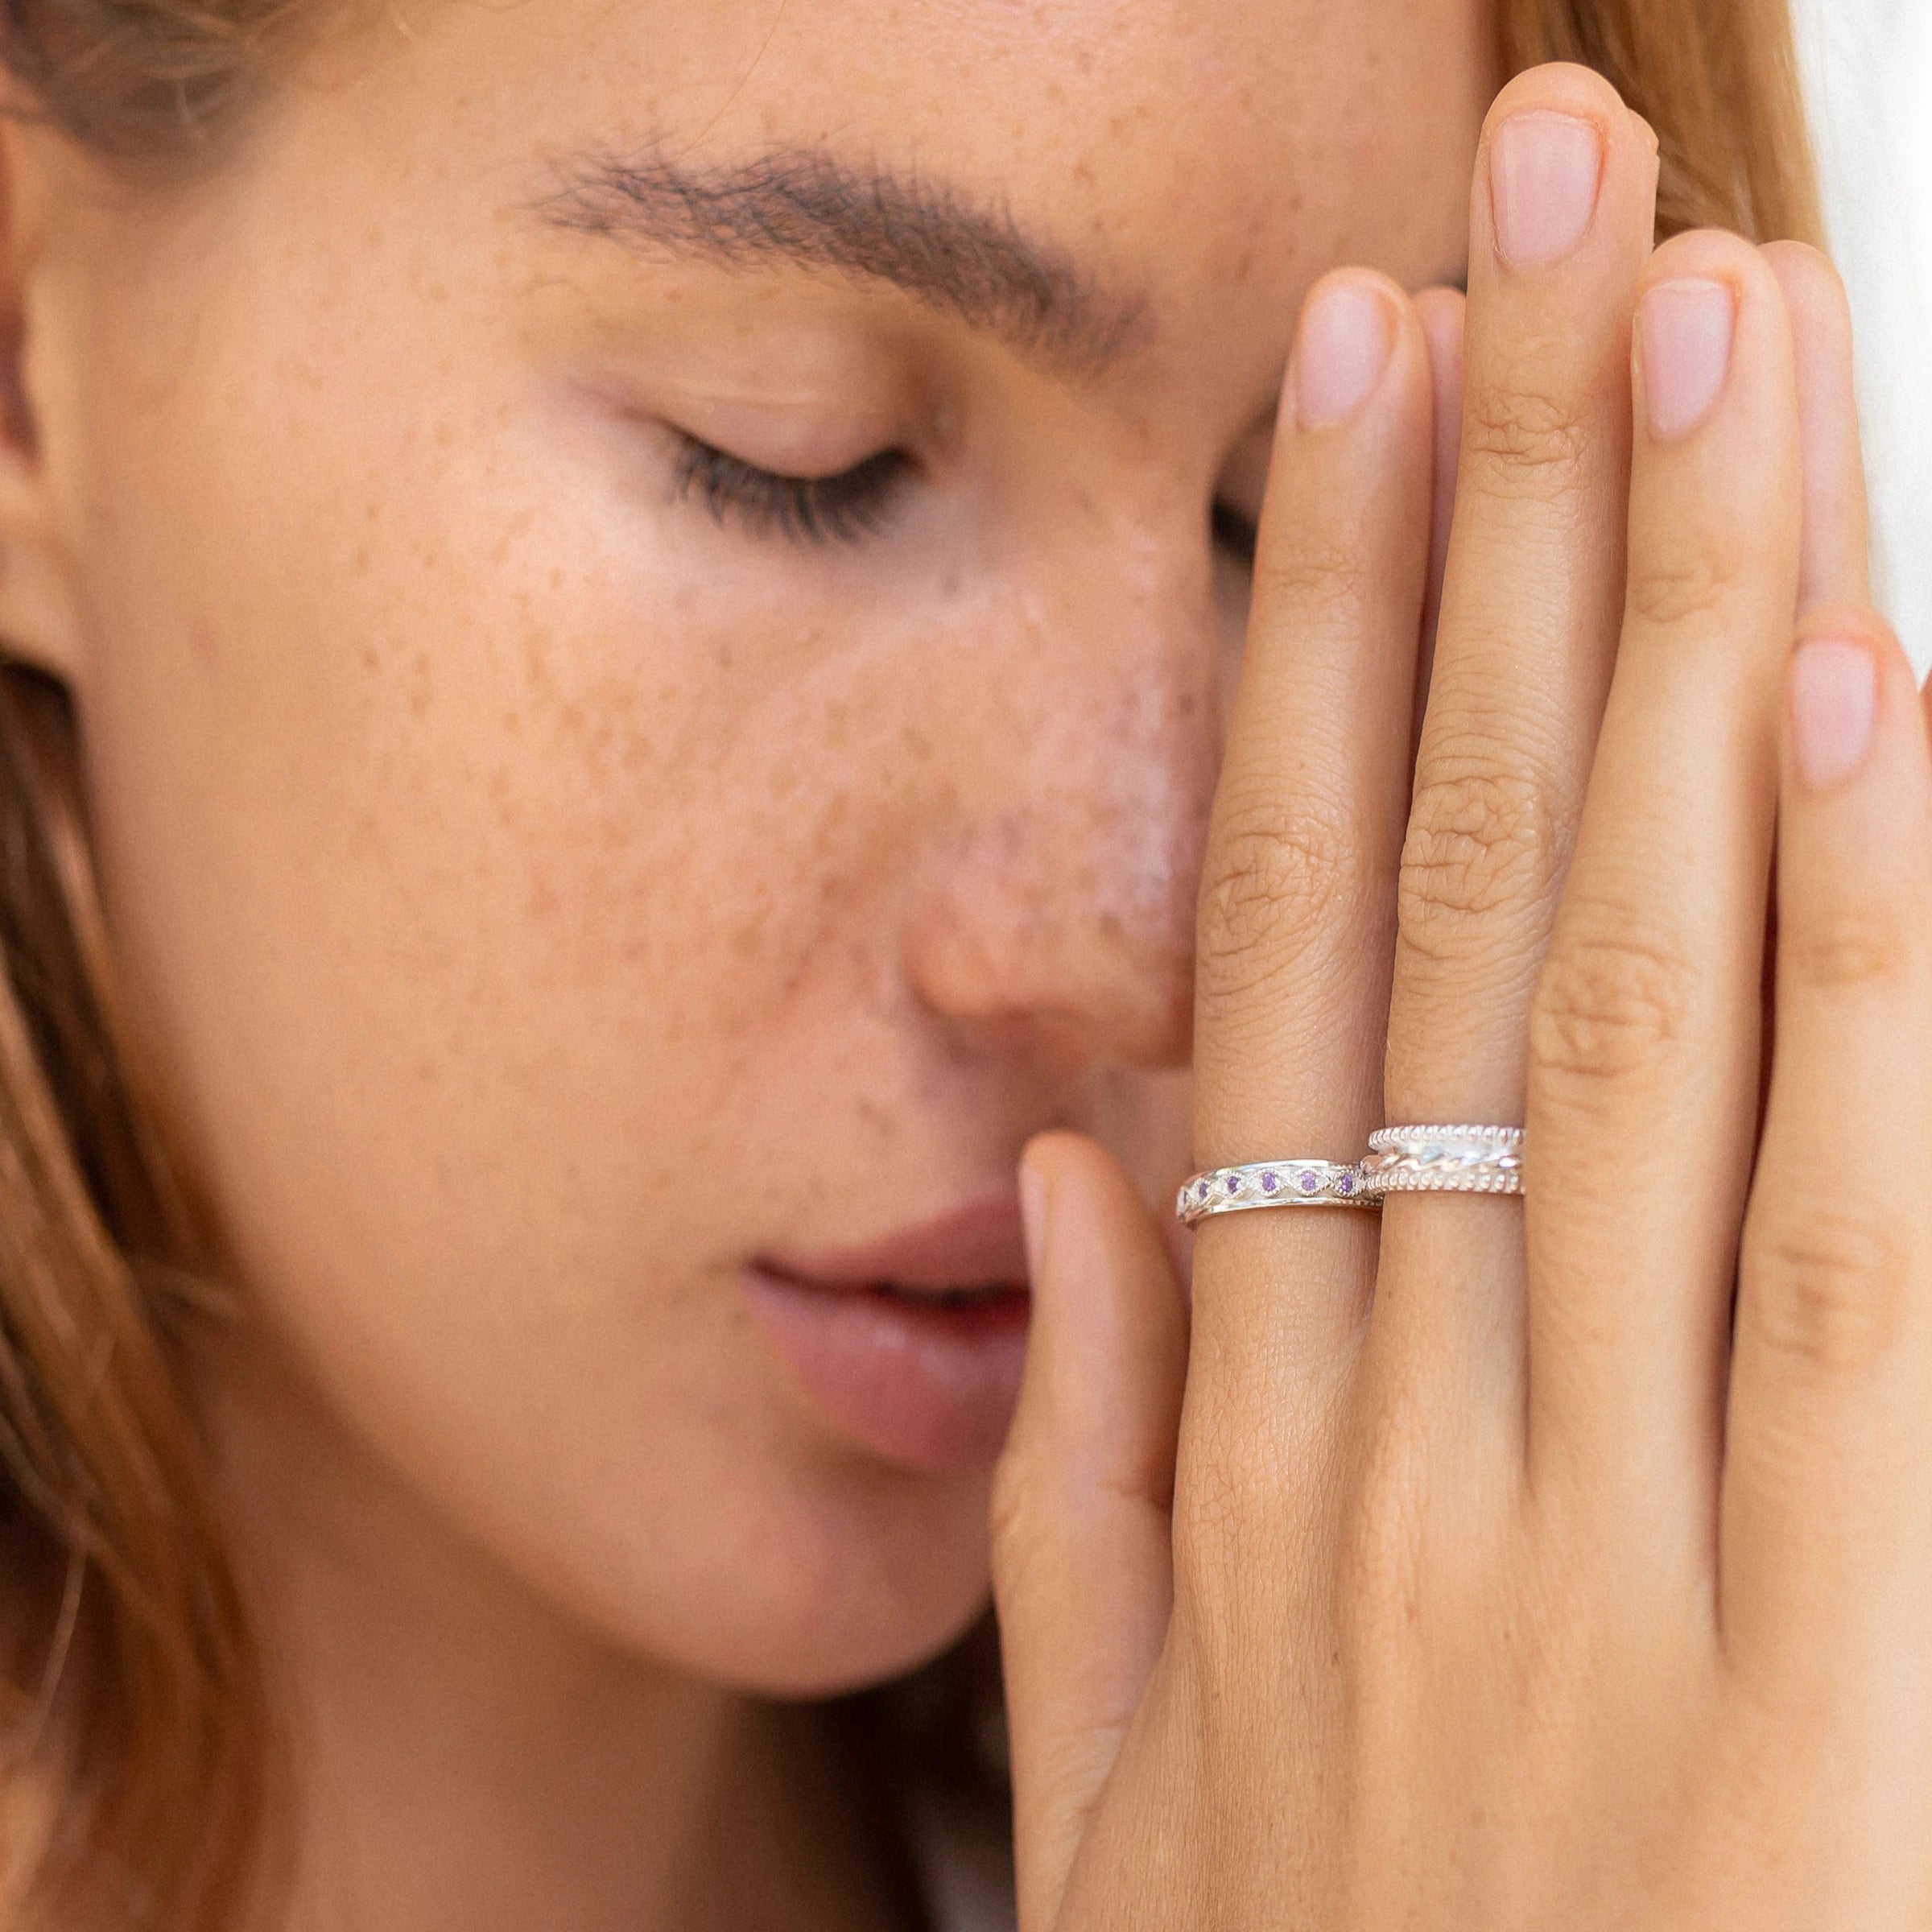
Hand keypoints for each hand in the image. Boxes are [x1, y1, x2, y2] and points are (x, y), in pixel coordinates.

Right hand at [992, 59, 1931, 1929]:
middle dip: (1502, 536)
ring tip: (1699, 345)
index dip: (1310, 648)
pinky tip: (1858, 700)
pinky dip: (1861, 959)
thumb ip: (1079, 1469)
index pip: (1276, 945)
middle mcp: (1420, 1426)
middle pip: (1466, 896)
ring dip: (1680, 648)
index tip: (1347, 394)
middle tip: (1533, 227)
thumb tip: (1076, 1163)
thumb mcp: (1102, 1788)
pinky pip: (1857, 1246)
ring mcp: (1622, 1533)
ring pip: (1645, 1004)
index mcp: (1251, 1451)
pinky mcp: (1847, 1663)